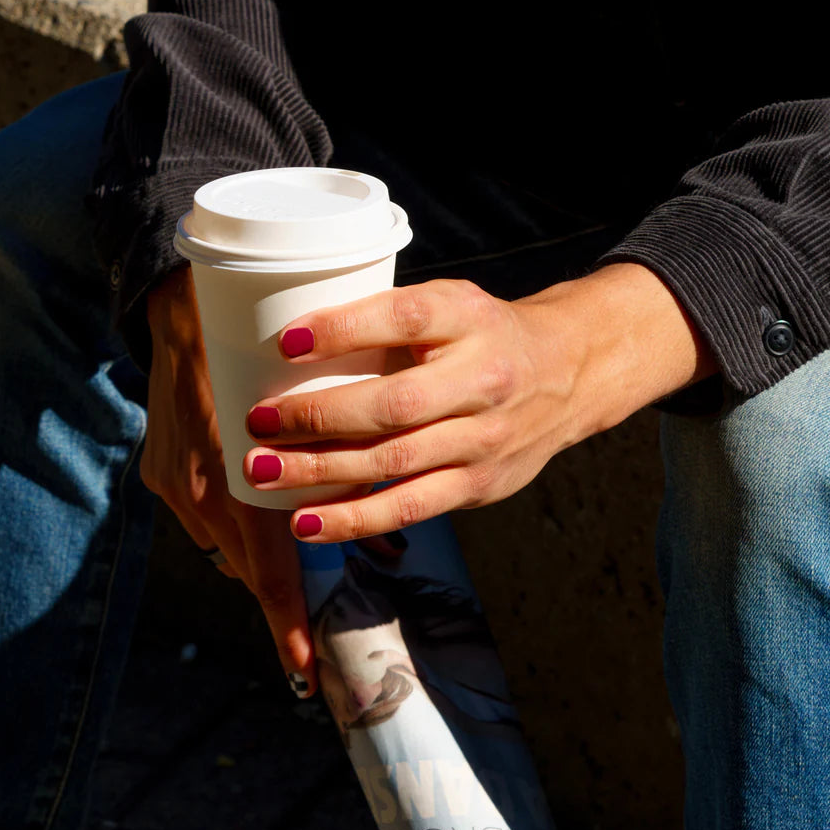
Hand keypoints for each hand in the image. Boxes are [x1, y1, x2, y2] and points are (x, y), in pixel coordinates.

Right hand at [141, 267, 314, 694]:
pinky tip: (257, 516)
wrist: (182, 306)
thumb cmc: (259, 346)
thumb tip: (380, 525)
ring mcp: (174, 485)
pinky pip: (205, 516)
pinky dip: (235, 524)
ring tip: (296, 562)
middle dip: (283, 597)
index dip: (287, 624)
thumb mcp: (312, 405)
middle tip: (307, 632)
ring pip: (228, 545)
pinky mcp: (159, 473)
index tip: (303, 673)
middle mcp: (200, 493)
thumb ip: (338, 467)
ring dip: (263, 557)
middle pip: (249, 568)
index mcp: (239, 481)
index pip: (270, 570)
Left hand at [242, 263, 715, 541]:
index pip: (404, 319)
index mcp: (469, 320)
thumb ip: (389, 322)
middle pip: (393, 405)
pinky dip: (355, 519)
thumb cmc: (485, 336)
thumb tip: (290, 347)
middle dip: (318, 418)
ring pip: (396, 464)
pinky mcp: (480, 484)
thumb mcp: (450, 305)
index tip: (286, 342)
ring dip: (323, 474)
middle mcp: (482, 380)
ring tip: (264, 474)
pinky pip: (411, 507)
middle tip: (259, 422)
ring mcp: (485, 439)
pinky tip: (309, 524)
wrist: (570, 374)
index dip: (343, 330)